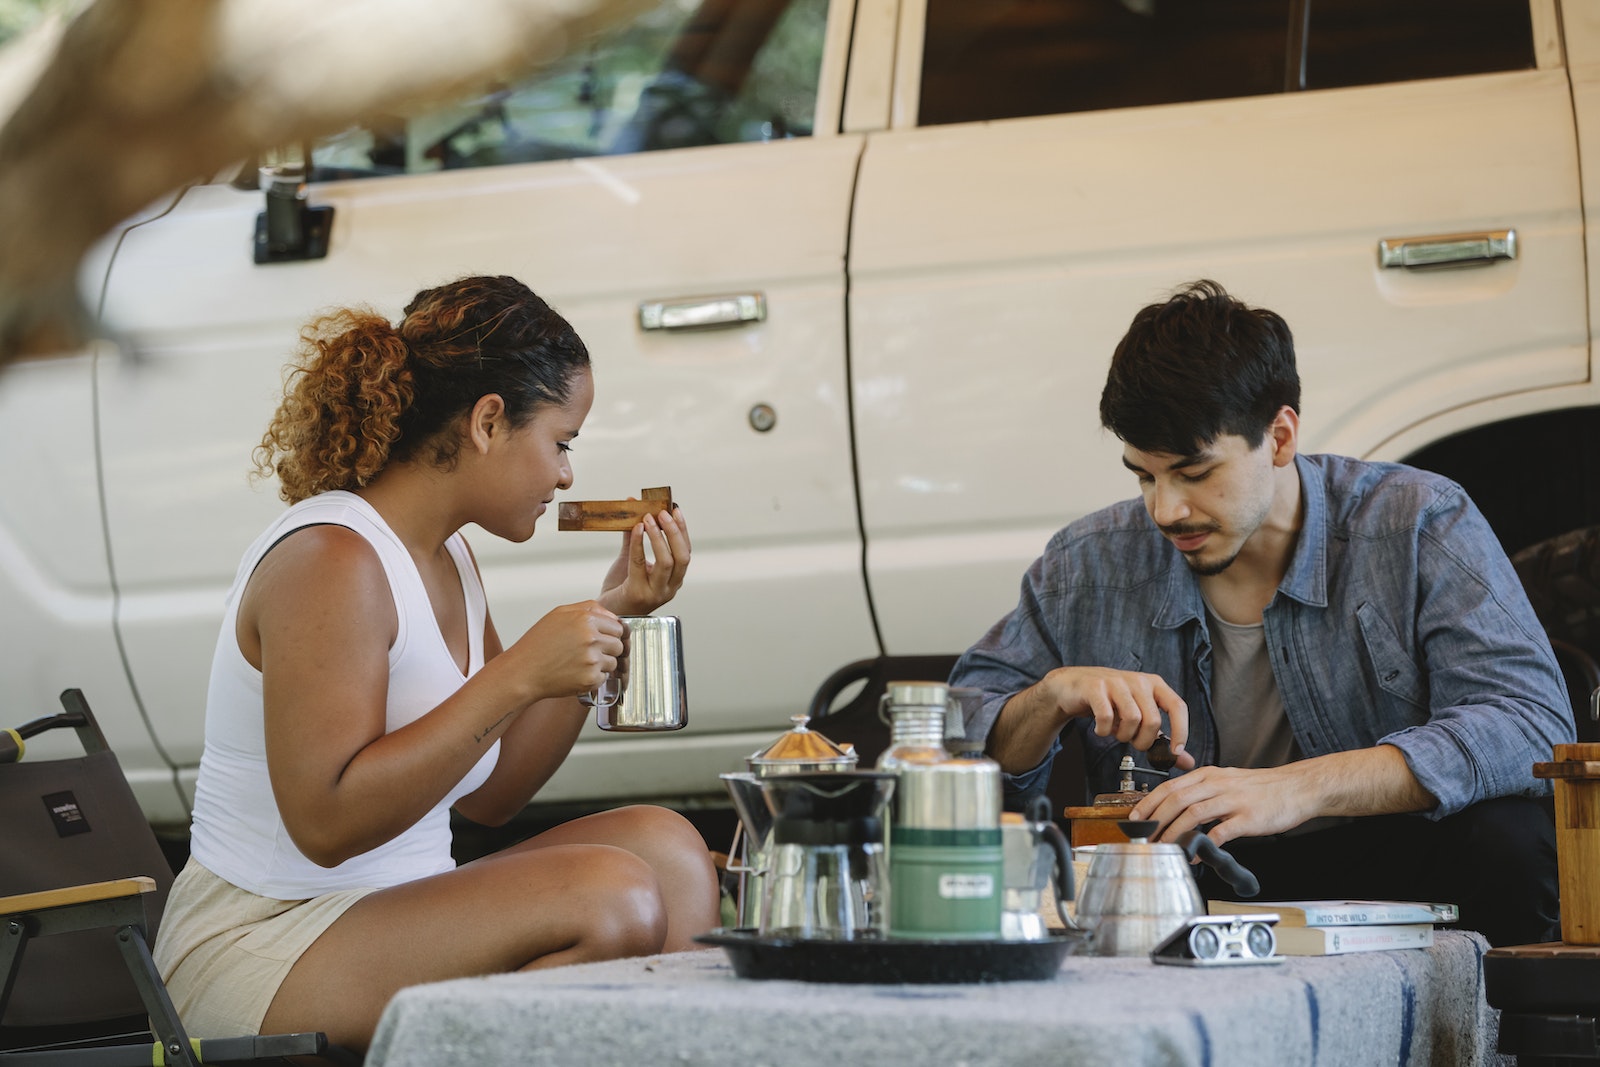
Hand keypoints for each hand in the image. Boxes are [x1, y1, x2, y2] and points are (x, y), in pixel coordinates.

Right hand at [504, 600, 625, 701]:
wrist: (523, 672)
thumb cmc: (538, 644)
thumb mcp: (559, 614)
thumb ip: (588, 608)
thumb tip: (611, 614)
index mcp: (585, 619)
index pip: (617, 627)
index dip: (609, 634)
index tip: (600, 639)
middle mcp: (591, 638)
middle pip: (618, 645)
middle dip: (607, 649)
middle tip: (588, 653)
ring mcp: (591, 660)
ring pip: (613, 662)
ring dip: (601, 664)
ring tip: (580, 663)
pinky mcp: (590, 679)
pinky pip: (604, 678)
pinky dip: (593, 678)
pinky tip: (576, 673)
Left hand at [598, 505, 690, 615]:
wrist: (606, 612)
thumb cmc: (621, 588)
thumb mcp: (631, 559)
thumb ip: (634, 537)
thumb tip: (634, 507)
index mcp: (673, 579)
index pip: (686, 551)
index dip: (682, 529)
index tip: (675, 509)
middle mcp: (669, 587)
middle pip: (682, 557)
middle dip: (674, 532)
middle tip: (662, 513)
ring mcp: (656, 593)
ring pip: (667, 562)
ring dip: (658, 537)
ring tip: (647, 519)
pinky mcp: (638, 593)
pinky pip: (640, 564)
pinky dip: (638, 544)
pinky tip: (635, 530)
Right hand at [1040, 666, 1194, 769]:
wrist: (1072, 686)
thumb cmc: (1110, 702)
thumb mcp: (1140, 715)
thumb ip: (1163, 739)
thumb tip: (1187, 761)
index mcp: (1154, 684)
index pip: (1178, 706)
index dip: (1181, 731)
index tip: (1174, 751)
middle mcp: (1138, 680)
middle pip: (1153, 720)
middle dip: (1143, 741)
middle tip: (1133, 742)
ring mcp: (1116, 682)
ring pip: (1132, 719)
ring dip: (1123, 735)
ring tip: (1116, 732)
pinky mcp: (1095, 687)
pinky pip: (1106, 717)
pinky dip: (1104, 730)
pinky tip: (1101, 728)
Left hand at [1128, 764, 1309, 844]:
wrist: (1297, 788)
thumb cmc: (1262, 788)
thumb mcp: (1227, 781)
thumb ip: (1204, 791)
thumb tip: (1178, 808)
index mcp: (1209, 775)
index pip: (1170, 786)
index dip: (1149, 803)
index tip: (1136, 818)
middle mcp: (1217, 784)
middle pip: (1176, 799)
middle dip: (1155, 820)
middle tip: (1144, 837)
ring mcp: (1232, 800)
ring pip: (1193, 813)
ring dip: (1173, 832)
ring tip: (1162, 847)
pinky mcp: (1247, 818)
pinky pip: (1219, 832)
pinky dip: (1202, 845)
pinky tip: (1193, 856)